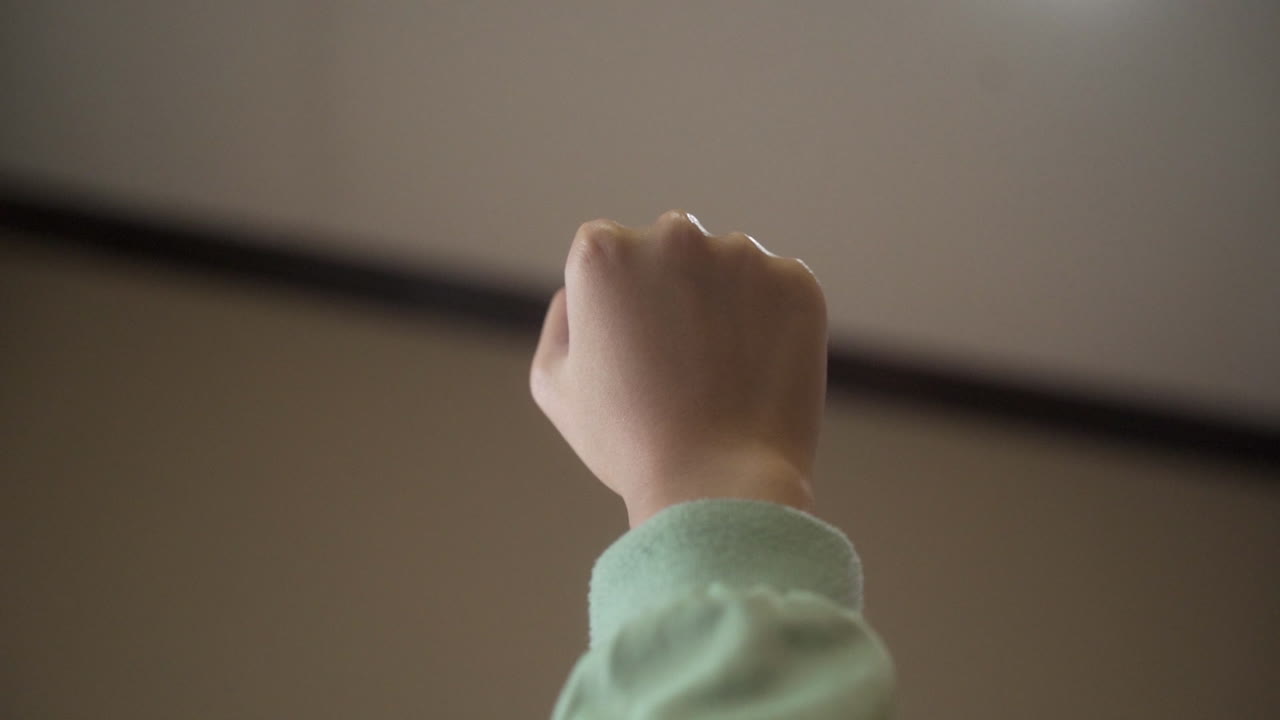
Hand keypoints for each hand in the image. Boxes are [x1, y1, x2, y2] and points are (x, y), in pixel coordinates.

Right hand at [530, 210, 827, 526]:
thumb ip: (561, 320)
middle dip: (673, 289)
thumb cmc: (627, 441)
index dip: (618, 302)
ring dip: (725, 302)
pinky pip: (779, 292)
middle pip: (670, 246)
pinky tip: (756, 373)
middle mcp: (673, 235)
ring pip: (729, 267)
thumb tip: (581, 289)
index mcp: (604, 251)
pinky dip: (772, 323)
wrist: (717, 483)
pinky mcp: (796, 282)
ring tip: (720, 375)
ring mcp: (741, 255)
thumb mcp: (555, 385)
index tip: (632, 349)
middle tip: (679, 362)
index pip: (609, 250)